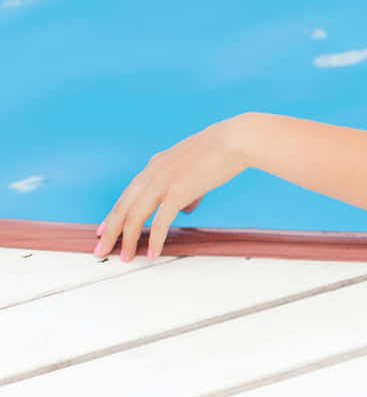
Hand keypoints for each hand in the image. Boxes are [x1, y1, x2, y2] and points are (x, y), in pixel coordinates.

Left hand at [98, 114, 253, 261]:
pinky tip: (153, 252)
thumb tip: (186, 206)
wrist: (234, 140)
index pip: (127, 194)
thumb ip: (186, 188)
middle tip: (101, 248)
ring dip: (128, 239)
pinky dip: (155, 239)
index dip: (114, 214)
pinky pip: (161, 221)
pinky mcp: (178, 192)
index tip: (104, 229)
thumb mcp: (194, 168)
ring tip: (125, 256)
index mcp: (155, 165)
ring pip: (135, 216)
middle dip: (110, 231)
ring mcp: (163, 182)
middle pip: (123, 207)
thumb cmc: (221, 152)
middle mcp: (153, 174)